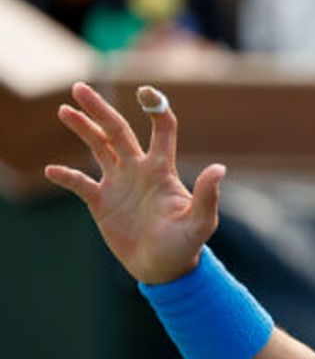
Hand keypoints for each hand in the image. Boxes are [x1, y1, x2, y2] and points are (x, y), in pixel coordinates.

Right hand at [43, 82, 224, 285]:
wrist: (164, 269)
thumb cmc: (186, 246)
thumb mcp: (199, 223)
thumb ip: (206, 196)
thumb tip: (219, 169)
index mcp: (161, 170)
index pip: (162, 131)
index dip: (156, 109)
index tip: (147, 91)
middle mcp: (138, 170)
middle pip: (117, 130)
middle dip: (99, 109)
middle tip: (79, 89)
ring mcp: (118, 184)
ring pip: (97, 147)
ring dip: (81, 129)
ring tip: (64, 111)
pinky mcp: (100, 202)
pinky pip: (79, 183)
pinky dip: (65, 176)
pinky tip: (52, 171)